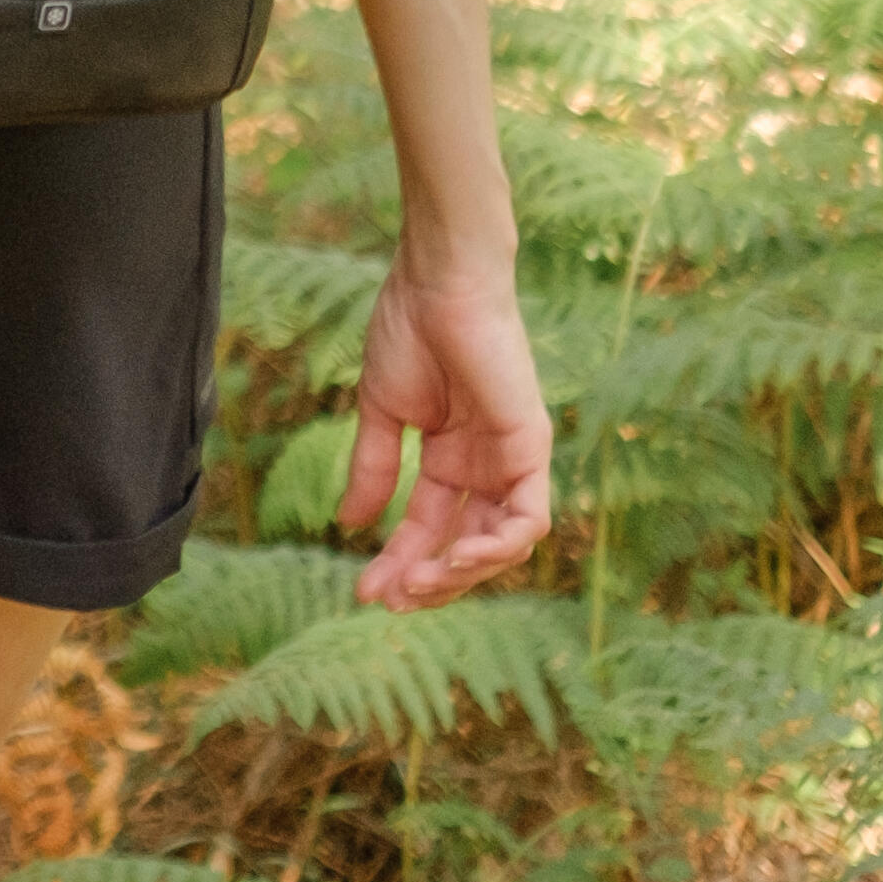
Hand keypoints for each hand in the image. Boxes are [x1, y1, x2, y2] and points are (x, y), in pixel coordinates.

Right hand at [341, 260, 554, 606]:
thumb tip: (349, 525)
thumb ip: (372, 469)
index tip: (364, 593)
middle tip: (389, 599)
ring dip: (460, 574)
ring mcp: (514, 460)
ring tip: (416, 583)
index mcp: (452, 456)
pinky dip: (497, 547)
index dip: (398, 562)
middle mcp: (488, 466)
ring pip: (502, 546)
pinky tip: (456, 556)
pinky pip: (530, 520)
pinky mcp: (533, 448)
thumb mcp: (382, 412)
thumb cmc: (408, 330)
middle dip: (429, 580)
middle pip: (466, 545)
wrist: (436, 283)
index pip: (429, 526)